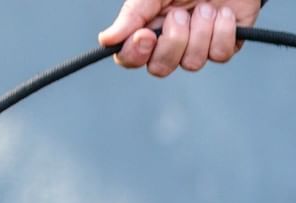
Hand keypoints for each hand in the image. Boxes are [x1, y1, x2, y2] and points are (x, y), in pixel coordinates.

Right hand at [99, 1, 262, 76]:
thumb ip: (132, 14)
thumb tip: (105, 39)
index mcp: (148, 29)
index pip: (130, 59)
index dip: (136, 54)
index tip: (145, 35)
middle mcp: (170, 44)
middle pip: (161, 68)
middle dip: (173, 41)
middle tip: (181, 13)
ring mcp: (197, 46)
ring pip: (192, 63)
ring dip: (201, 31)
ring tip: (207, 6)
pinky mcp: (224, 44)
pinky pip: (220, 55)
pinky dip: (223, 31)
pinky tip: (224, 12)